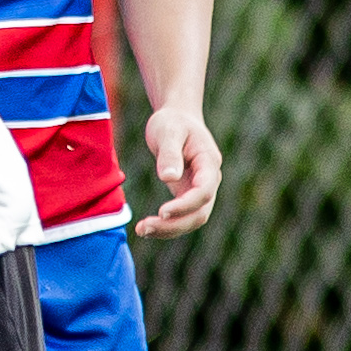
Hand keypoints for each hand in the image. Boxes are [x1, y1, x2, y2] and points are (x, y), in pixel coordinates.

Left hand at [135, 103, 221, 236]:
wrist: (177, 119)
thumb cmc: (173, 122)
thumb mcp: (168, 131)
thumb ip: (170, 153)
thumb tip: (168, 178)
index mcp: (209, 163)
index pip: (204, 191)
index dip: (185, 204)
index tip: (162, 211)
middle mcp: (209, 180)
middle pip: (200, 212)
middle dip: (174, 224)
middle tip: (145, 228)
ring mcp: (200, 190)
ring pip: (192, 220)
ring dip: (169, 229)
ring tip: (141, 231)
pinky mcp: (187, 195)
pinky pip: (182, 217)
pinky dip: (166, 225)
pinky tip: (146, 228)